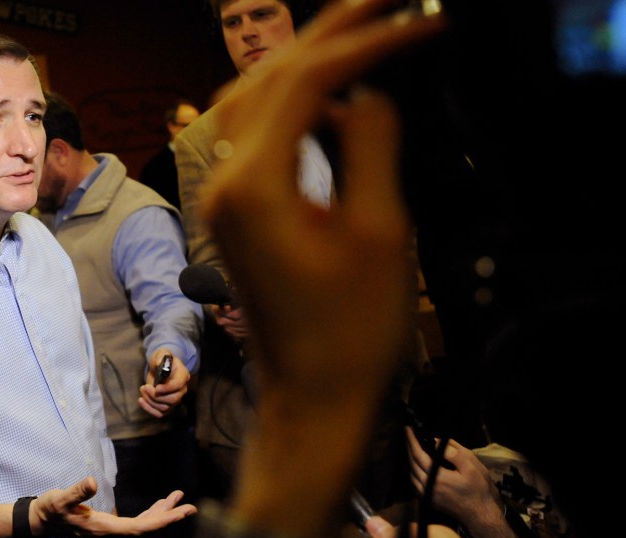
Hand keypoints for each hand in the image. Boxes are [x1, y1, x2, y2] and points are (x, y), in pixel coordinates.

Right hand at [31, 476, 196, 537]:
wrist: (42, 520)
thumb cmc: (51, 509)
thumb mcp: (60, 498)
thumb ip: (77, 491)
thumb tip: (92, 482)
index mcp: (103, 528)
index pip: (139, 528)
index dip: (161, 521)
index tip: (180, 513)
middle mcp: (110, 533)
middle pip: (146, 528)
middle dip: (168, 517)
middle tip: (191, 507)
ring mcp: (111, 531)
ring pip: (143, 526)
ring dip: (161, 513)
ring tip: (178, 499)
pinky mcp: (109, 526)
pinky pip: (136, 523)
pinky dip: (150, 513)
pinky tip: (159, 505)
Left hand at [138, 348, 190, 417]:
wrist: (160, 367)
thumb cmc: (162, 360)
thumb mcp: (161, 354)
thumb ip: (161, 356)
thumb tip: (158, 363)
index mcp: (183, 375)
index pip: (178, 385)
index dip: (167, 388)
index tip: (156, 387)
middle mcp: (182, 389)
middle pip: (172, 400)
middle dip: (156, 396)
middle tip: (145, 387)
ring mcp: (175, 399)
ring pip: (164, 407)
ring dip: (150, 401)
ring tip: (142, 389)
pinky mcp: (167, 405)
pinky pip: (160, 413)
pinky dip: (149, 409)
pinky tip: (141, 400)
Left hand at [202, 0, 444, 537]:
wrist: (311, 395)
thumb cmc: (348, 332)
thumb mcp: (379, 232)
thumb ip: (371, 146)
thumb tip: (367, 94)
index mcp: (253, 185)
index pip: (306, 82)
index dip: (367, 42)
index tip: (422, 19)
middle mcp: (222, 181)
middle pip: (267, 77)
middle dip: (329, 33)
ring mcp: (220, 195)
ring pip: (252, 99)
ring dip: (304, 60)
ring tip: (360, 31)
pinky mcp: (232, 209)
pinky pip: (253, 133)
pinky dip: (290, 102)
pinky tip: (331, 98)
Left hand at [405, 430, 533, 537]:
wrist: (480, 515)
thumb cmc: (478, 490)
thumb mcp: (471, 467)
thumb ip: (453, 452)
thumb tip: (435, 441)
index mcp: (436, 477)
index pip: (418, 454)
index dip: (412, 440)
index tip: (408, 429)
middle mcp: (427, 487)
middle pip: (411, 463)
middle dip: (409, 448)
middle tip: (409, 435)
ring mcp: (426, 495)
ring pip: (411, 473)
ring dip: (410, 459)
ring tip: (413, 447)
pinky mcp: (428, 501)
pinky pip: (415, 482)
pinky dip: (414, 470)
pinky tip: (419, 464)